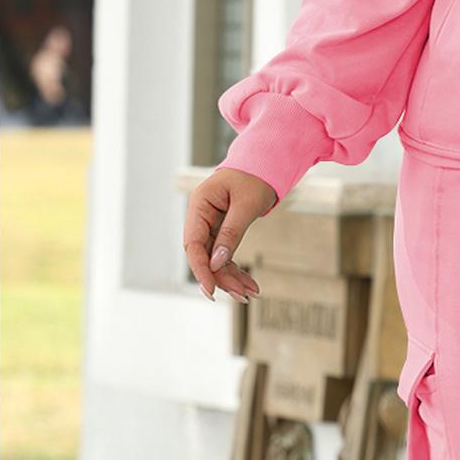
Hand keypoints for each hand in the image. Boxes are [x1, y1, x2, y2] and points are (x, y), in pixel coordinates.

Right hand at [182, 169, 274, 301]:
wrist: (265, 163)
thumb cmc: (255, 177)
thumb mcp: (246, 204)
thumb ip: (231, 232)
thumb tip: (217, 262)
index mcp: (200, 204)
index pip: (193, 243)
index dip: (200, 268)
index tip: (211, 289)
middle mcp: (201, 215)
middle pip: (203, 254)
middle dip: (221, 276)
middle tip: (241, 295)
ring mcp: (210, 224)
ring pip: (214, 258)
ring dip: (230, 277)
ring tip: (250, 293)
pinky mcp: (221, 230)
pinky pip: (224, 254)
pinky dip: (235, 269)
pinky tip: (249, 284)